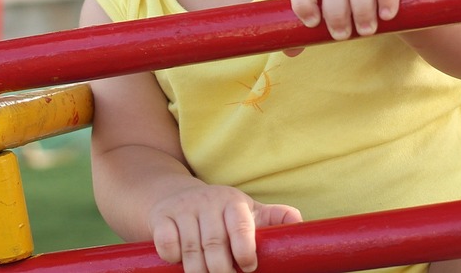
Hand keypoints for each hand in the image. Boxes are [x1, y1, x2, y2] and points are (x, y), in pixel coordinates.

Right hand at [149, 184, 301, 272]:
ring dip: (198, 271)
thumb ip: (273, 218)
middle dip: (221, 270)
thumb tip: (300, 224)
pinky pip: (166, 243)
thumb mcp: (247, 211)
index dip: (245, 249)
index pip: (240, 225)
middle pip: (214, 244)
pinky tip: (179, 262)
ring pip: (190, 249)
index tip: (249, 268)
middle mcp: (207, 201)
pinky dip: (172, 257)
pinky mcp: (161, 216)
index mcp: (232, 201)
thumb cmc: (220, 212)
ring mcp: (183, 208)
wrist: (175, 195)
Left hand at [289, 0, 416, 42]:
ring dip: (362, 10)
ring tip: (366, 31)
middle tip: (342, 36)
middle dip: (336, 14)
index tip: (313, 24)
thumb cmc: (352, 0)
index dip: (303, 3)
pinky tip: (386, 15)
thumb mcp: (332, 10)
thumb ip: (313, 30)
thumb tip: (291, 51)